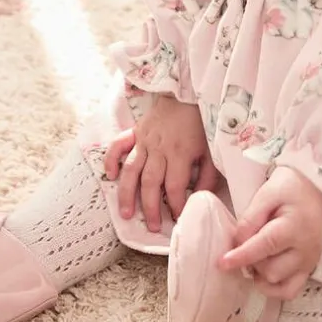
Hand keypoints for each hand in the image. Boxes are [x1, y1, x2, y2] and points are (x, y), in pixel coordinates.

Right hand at [104, 95, 218, 231]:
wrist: (186, 94)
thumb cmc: (200, 124)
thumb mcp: (211, 149)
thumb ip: (207, 175)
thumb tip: (201, 198)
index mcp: (180, 152)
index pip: (175, 186)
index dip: (176, 205)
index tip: (178, 218)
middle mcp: (159, 148)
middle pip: (151, 182)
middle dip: (150, 207)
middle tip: (151, 227)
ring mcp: (144, 140)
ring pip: (132, 170)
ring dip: (127, 193)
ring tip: (126, 214)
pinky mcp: (135, 131)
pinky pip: (118, 145)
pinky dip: (111, 160)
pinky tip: (110, 175)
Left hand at [218, 167, 321, 300]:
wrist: (313, 186)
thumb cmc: (289, 187)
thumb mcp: (266, 194)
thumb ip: (250, 219)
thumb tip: (237, 244)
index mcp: (294, 226)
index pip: (264, 247)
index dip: (241, 257)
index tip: (222, 263)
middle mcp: (305, 249)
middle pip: (270, 270)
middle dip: (252, 261)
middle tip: (248, 244)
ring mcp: (309, 261)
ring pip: (277, 283)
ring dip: (261, 274)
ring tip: (259, 254)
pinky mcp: (309, 267)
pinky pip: (290, 290)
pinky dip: (274, 288)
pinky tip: (265, 273)